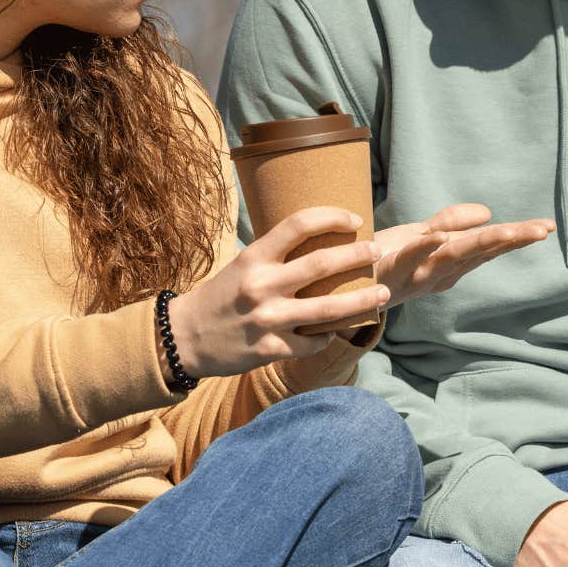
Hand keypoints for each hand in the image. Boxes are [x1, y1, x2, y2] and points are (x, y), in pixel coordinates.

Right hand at [167, 206, 388, 378]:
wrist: (183, 337)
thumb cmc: (220, 296)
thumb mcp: (243, 264)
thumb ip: (278, 256)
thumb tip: (325, 242)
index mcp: (254, 257)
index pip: (299, 224)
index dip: (332, 216)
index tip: (355, 219)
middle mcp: (261, 285)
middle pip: (322, 264)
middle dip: (358, 256)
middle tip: (378, 251)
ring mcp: (267, 320)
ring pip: (328, 309)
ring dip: (362, 301)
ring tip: (384, 294)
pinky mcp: (269, 350)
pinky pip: (312, 343)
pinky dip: (329, 336)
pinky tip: (338, 331)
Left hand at [371, 203, 553, 307]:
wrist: (335, 288)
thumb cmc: (379, 259)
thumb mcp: (419, 236)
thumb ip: (451, 222)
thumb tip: (488, 212)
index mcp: (448, 264)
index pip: (489, 247)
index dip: (517, 236)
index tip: (547, 226)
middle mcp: (437, 274)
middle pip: (479, 252)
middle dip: (511, 240)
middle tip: (541, 229)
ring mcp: (413, 275)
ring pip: (452, 256)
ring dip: (480, 242)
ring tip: (508, 229)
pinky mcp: (386, 271)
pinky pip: (407, 258)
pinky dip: (423, 248)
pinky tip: (440, 236)